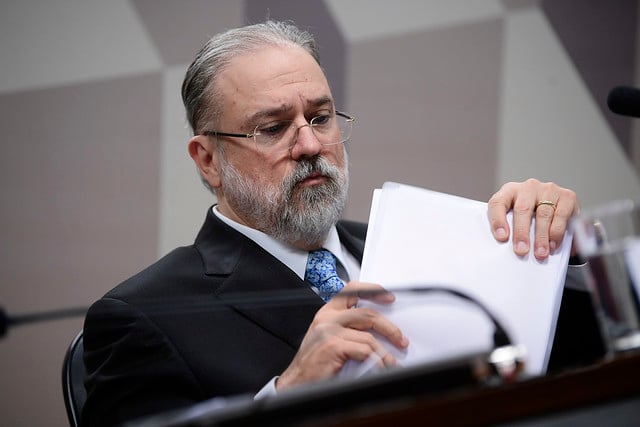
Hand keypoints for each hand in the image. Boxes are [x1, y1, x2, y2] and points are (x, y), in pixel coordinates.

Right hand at [276, 282, 408, 391]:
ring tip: (392, 362)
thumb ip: (348, 327)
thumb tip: (378, 329)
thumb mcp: (328, 337)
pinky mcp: (333, 345)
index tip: (389, 297)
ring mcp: (329, 330)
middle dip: (389, 327)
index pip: (352, 290)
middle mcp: (328, 318)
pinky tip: (380, 367)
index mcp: (327, 312)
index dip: (373, 291)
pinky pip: (365, 351)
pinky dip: (377, 361)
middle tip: (400, 338)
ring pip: (369, 335)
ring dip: (385, 351)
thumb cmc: (314, 362)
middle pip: (368, 314)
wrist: (297, 382)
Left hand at [487, 178, 579, 259]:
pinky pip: (561, 215)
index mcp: (509, 191)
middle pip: (522, 209)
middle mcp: (528, 187)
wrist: (556, 209)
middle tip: (521, 250)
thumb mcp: (515, 219)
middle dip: (522, 232)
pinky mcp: (567, 196)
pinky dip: (557, 232)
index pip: (498, 202)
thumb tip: (506, 248)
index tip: (502, 237)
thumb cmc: (529, 218)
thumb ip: (509, 229)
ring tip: (540, 253)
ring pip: (543, 214)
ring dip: (541, 237)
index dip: (498, 220)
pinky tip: (553, 244)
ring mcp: (548, 190)